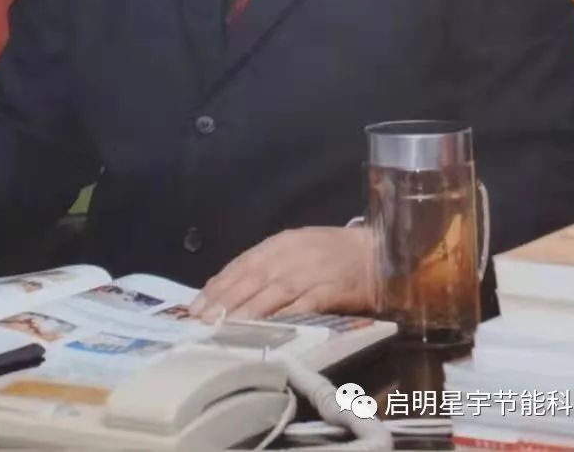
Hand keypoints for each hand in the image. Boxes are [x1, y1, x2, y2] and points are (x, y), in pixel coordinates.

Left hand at [190, 226, 375, 322]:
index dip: (218, 286)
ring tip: (225, 327)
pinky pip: (304, 305)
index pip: (241, 265)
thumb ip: (266, 265)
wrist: (377, 251)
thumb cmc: (332, 253)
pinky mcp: (330, 290)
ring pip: (272, 293)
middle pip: (252, 279)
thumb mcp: (296, 249)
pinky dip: (285, 317)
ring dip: (247, 311)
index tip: (196, 306)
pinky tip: (268, 330)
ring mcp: (311, 272)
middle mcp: (291, 255)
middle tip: (202, 321)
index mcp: (280, 243)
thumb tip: (230, 289)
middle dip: (224, 301)